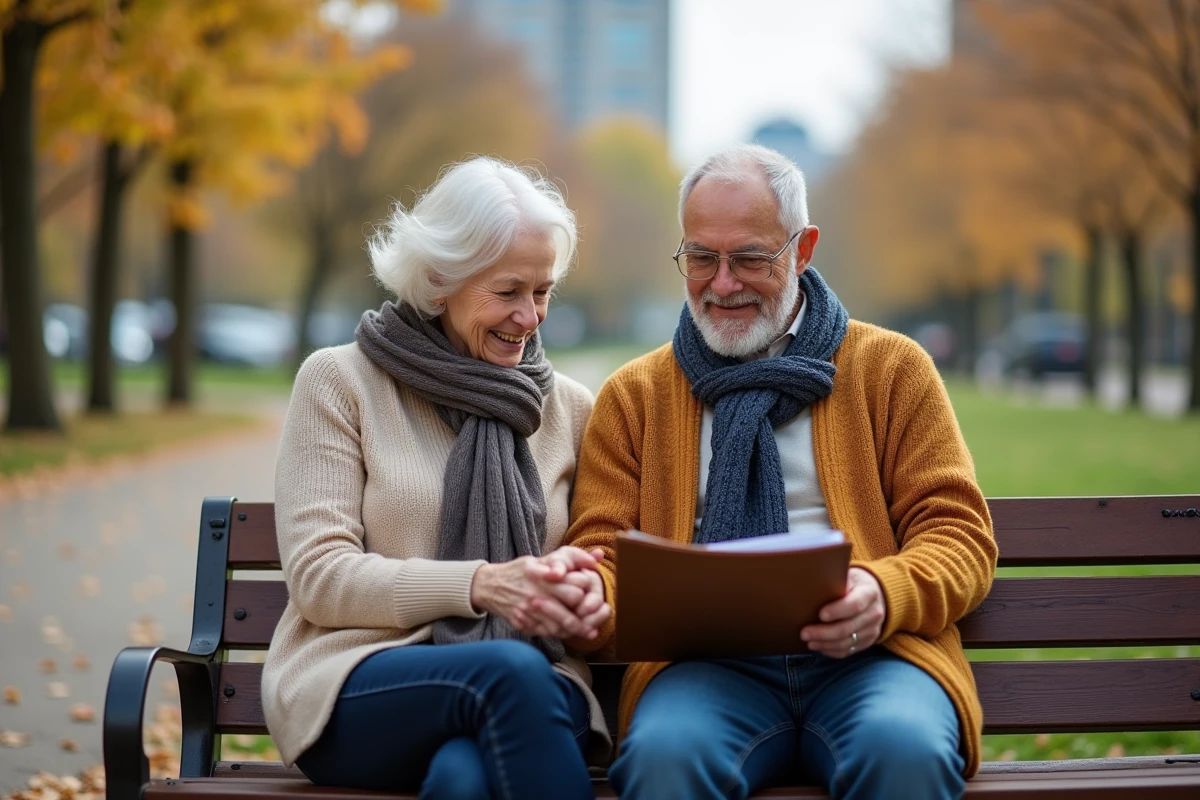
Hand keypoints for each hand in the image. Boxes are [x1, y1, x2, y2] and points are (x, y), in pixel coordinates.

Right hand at [469, 550, 607, 639]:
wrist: (488, 586)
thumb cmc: (520, 571)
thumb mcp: (540, 559)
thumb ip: (571, 557)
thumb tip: (598, 556)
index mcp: (542, 575)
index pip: (574, 587)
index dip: (587, 589)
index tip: (592, 590)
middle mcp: (535, 593)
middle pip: (569, 608)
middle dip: (584, 611)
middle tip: (594, 613)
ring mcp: (528, 610)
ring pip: (559, 625)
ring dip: (576, 629)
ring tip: (589, 630)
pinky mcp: (523, 623)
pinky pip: (546, 633)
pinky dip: (559, 634)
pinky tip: (568, 633)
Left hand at [800, 567, 885, 657]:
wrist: (876, 595)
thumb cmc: (854, 583)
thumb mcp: (848, 575)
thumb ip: (834, 581)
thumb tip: (809, 584)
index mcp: (869, 593)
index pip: (854, 605)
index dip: (837, 611)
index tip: (820, 614)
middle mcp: (874, 613)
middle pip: (847, 628)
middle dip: (824, 632)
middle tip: (804, 633)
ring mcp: (873, 629)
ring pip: (847, 642)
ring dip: (825, 644)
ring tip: (808, 641)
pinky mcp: (868, 641)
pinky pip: (849, 650)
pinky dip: (832, 651)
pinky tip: (819, 646)